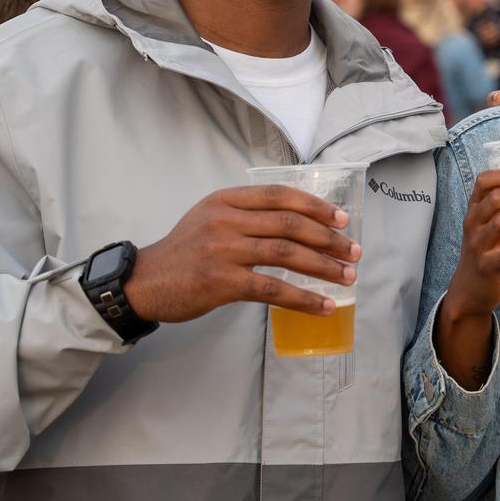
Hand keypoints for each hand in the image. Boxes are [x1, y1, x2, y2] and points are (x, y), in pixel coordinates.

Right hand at [123, 185, 360, 323]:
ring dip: (324, 267)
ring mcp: (223, 250)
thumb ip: (248, 214)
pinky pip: (273, 288)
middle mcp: (226, 219)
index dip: (316, 206)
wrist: (145, 282)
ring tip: (348, 278)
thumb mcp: (211, 217)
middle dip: (329, 239)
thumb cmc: (185, 251)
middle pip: (290, 224)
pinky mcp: (222, 282)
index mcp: (227, 200)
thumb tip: (301, 223)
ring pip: (287, 253)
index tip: (342, 220)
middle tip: (354, 253)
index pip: (281, 195)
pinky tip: (323, 306)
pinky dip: (303, 298)